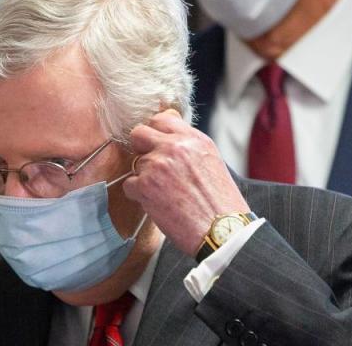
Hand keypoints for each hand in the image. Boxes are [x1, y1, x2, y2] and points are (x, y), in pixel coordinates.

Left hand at [121, 109, 249, 256]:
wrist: (222, 231)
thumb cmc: (221, 203)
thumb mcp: (212, 162)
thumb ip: (189, 147)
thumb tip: (169, 140)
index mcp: (194, 139)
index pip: (161, 119)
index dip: (155, 133)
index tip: (155, 144)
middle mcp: (174, 146)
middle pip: (139, 133)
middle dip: (141, 148)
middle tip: (151, 165)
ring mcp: (157, 164)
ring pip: (135, 163)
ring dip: (144, 177)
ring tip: (165, 194)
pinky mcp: (144, 185)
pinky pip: (129, 184)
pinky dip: (138, 195)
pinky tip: (158, 204)